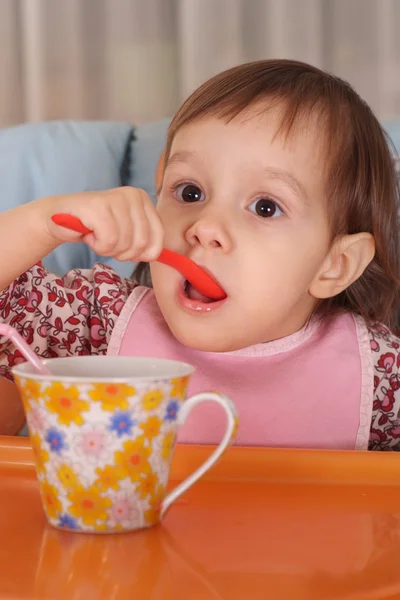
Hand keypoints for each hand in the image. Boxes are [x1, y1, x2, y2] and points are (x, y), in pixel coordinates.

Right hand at [45, 187, 163, 261]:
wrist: (59, 217)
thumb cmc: (95, 227)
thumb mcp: (127, 233)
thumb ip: (144, 242)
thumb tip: (155, 255)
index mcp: (143, 200)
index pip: (158, 237)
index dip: (143, 253)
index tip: (127, 251)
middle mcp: (133, 195)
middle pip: (141, 243)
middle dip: (123, 252)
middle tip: (107, 242)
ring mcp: (116, 198)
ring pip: (125, 243)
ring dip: (107, 249)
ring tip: (96, 236)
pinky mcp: (99, 206)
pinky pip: (109, 241)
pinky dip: (97, 246)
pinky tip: (89, 234)